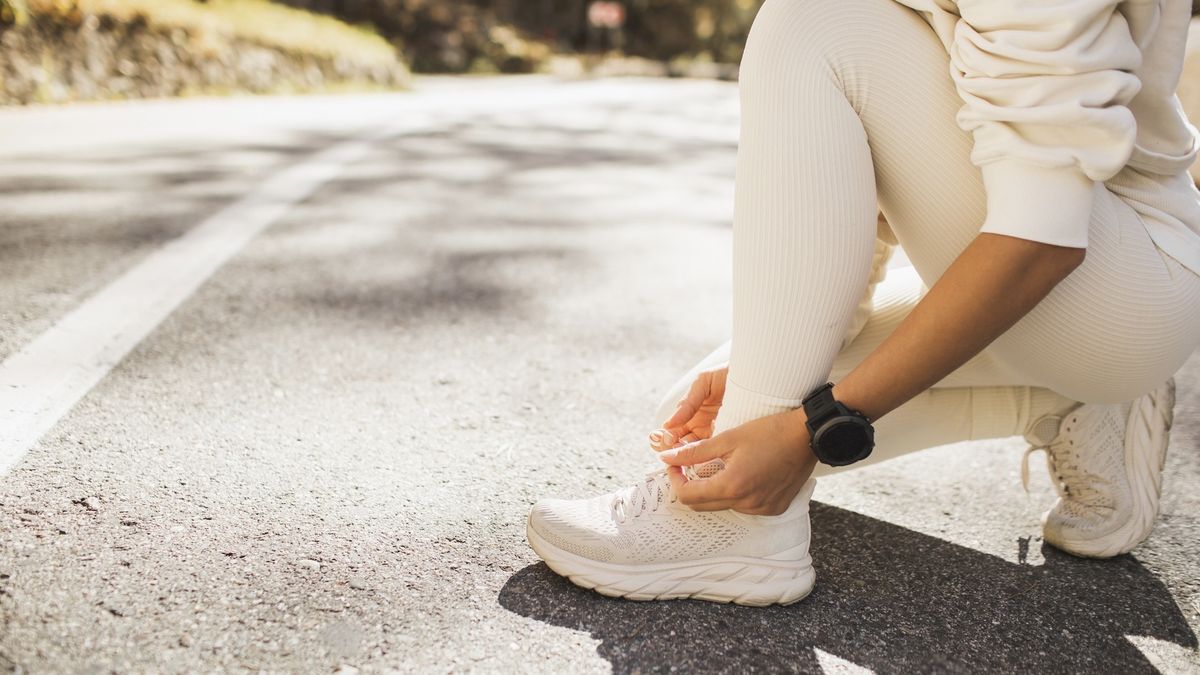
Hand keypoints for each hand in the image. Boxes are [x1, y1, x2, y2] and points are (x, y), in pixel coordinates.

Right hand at [649, 365, 727, 451]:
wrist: (753, 374)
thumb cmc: (727, 374)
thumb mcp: (703, 383)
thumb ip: (687, 402)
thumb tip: (668, 425)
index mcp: (688, 414)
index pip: (670, 432)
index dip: (666, 438)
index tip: (668, 439)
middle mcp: (698, 427)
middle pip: (680, 447)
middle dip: (675, 451)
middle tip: (678, 450)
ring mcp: (713, 435)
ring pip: (696, 454)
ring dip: (691, 457)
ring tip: (692, 455)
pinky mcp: (728, 440)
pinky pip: (716, 452)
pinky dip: (710, 457)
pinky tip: (709, 456)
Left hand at [658, 408, 816, 514]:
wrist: (808, 436)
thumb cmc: (770, 431)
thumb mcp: (728, 437)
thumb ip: (694, 452)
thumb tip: (666, 457)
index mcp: (732, 485)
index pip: (688, 496)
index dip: (675, 480)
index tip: (674, 464)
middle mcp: (747, 503)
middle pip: (702, 505)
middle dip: (690, 486)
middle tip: (688, 466)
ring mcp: (762, 509)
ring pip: (723, 506)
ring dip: (713, 490)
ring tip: (719, 466)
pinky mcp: (774, 509)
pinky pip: (744, 507)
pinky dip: (735, 494)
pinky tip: (742, 474)